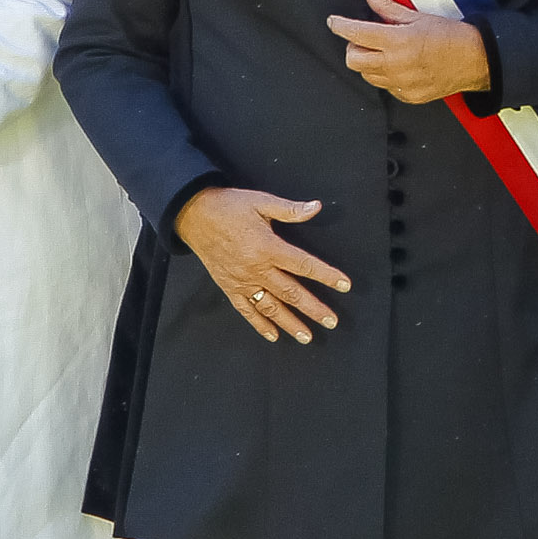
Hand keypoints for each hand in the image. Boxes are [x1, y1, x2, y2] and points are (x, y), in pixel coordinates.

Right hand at [178, 186, 350, 345]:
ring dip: (290, 323)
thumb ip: (290, 209)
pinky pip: (246, 310)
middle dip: (313, 308)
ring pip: (270, 307)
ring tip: (307, 336)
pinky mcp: (228, 287)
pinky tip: (273, 336)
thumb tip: (316, 207)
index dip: (326, 275)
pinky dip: (259, 324)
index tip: (345, 285)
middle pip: (291, 292)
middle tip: (332, 321)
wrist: (192, 215)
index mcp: (268, 247)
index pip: (304, 265)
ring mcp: (241, 281)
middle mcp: (256, 269)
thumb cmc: (230, 206)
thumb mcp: (261, 202)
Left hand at [327, 0, 492, 106]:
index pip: (355, 33)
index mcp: (397, 41)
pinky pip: (385, 86)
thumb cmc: (450, 35)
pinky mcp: (408, 96)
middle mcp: (396, 65)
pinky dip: (385, 75)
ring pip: (366, 75)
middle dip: (353, 47)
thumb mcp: (418, 16)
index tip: (334, 22)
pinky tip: (400, 66)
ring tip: (384, 53)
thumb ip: (387, 7)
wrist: (476, 60)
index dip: (340, 26)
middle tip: (364, 39)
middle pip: (353, 59)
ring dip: (368, 62)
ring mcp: (401, 83)